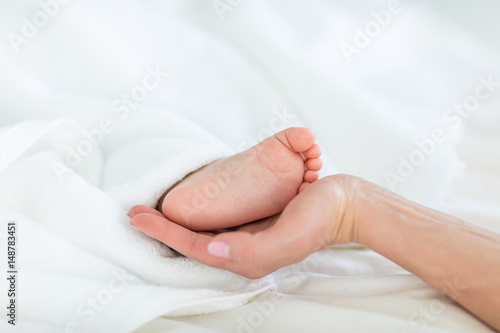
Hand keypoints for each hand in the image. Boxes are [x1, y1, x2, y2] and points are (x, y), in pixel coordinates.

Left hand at [129, 175, 359, 278]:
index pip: (194, 247)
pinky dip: (195, 216)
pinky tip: (187, 208)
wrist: (343, 205)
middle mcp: (242, 251)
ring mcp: (247, 238)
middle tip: (135, 212)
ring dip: (175, 223)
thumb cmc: (319, 218)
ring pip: (201, 234)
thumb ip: (252, 250)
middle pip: (192, 243)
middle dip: (162, 229)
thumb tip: (213, 248)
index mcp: (247, 257)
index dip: (163, 232)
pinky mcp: (253, 225)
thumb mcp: (289, 237)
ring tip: (152, 210)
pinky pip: (216, 223)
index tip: (137, 215)